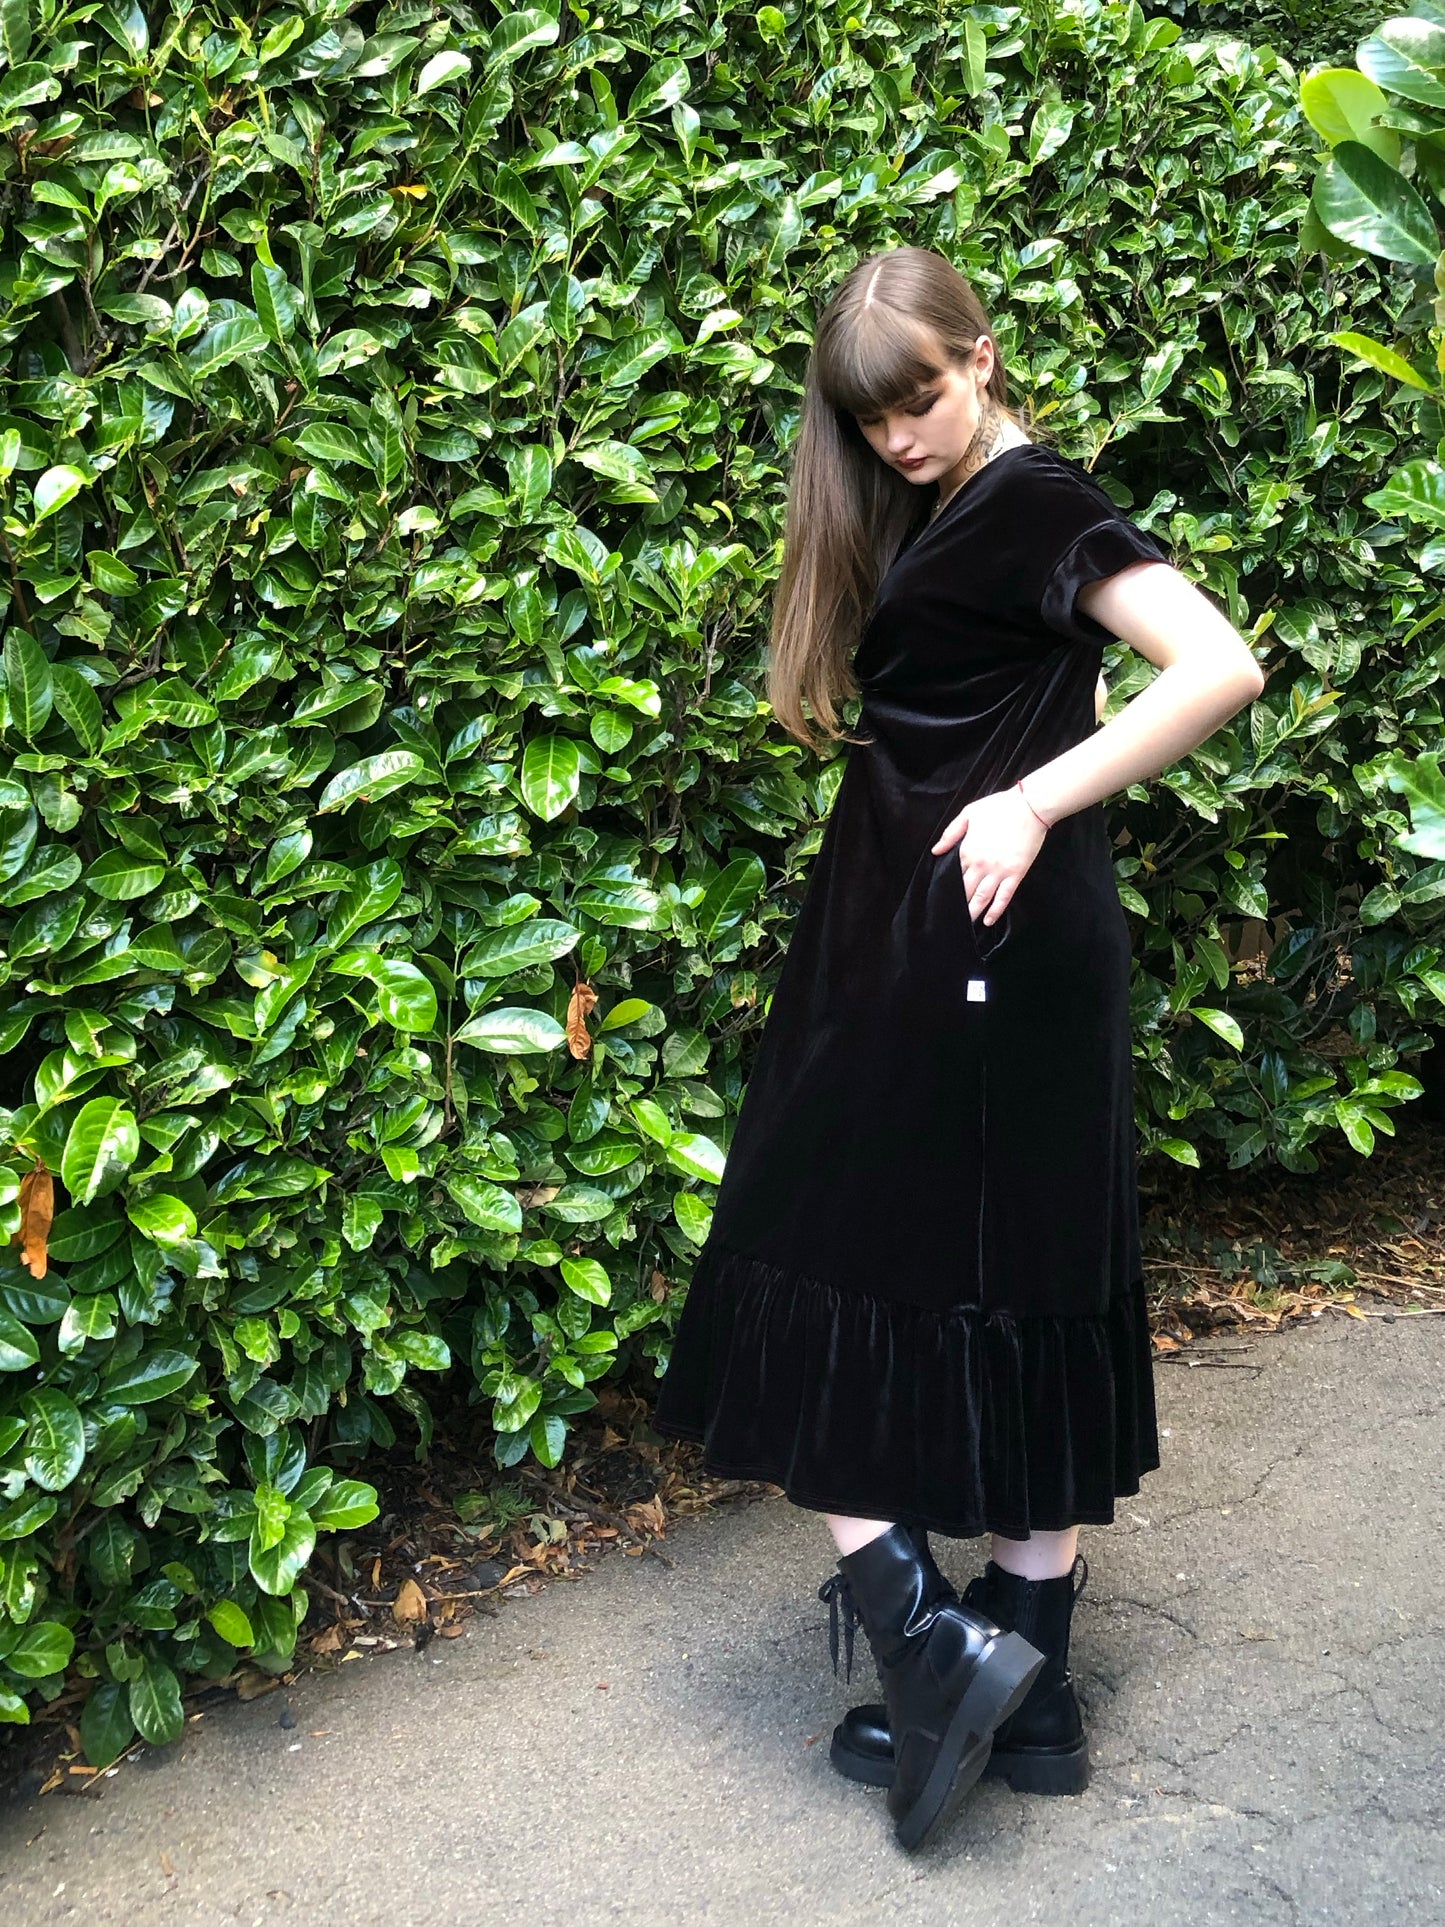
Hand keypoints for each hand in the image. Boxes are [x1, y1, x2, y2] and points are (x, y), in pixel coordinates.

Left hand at [930, 783, 1047, 926]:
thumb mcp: (969, 814)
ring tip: (965, 925)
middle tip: (950, 918)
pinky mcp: (1015, 874)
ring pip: (981, 898)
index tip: (941, 898)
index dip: (947, 887)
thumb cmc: (999, 807)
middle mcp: (980, 865)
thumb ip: (951, 833)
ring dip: (973, 912)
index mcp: (967, 850)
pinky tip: (988, 920)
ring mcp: (998, 871)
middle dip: (957, 905)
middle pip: (965, 890)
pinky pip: (1003, 897)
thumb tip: (936, 851)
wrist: (1029, 807)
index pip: (952, 874)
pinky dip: (995, 911)